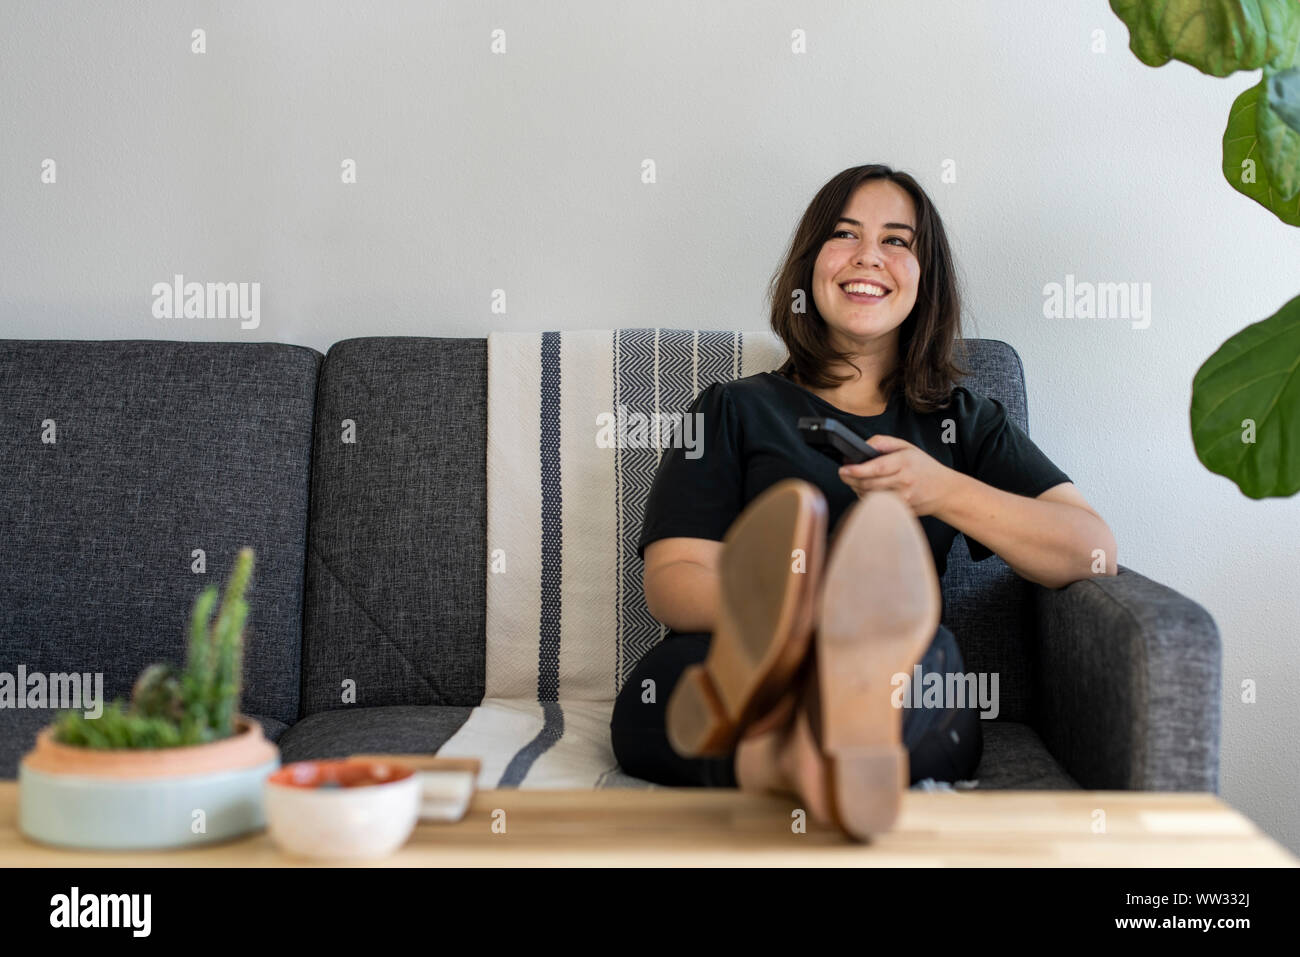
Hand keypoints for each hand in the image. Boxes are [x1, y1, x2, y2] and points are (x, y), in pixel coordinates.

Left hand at [837, 434, 958, 516]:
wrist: (944, 490)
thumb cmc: (924, 467)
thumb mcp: (907, 447)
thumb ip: (883, 442)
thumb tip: (863, 446)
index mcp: (905, 462)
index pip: (877, 468)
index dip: (857, 470)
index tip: (843, 468)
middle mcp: (904, 481)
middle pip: (869, 484)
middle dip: (851, 479)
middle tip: (843, 473)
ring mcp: (903, 498)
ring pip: (870, 496)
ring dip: (857, 488)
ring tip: (855, 479)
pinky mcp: (901, 510)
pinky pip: (877, 505)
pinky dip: (867, 497)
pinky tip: (867, 489)